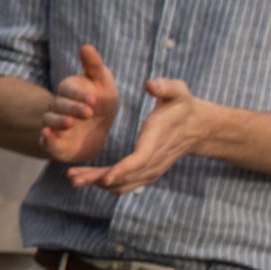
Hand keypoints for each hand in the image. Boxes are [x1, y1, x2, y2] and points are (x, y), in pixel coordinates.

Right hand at [41, 44, 118, 163]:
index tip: (93, 99)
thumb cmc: (101, 103)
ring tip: (70, 123)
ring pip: (50, 120)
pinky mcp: (54, 142)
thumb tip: (86, 46)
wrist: (97, 132)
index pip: (68, 89)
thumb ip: (94, 66)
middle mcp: (58, 106)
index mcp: (68, 91)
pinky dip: (46, 138)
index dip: (79, 94)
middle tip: (88, 112)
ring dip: (58, 121)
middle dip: (73, 108)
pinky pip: (46, 140)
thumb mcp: (103, 84)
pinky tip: (47, 135)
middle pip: (60, 105)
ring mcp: (54, 124)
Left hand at [68, 76, 221, 193]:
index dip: (122, 170)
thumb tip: (150, 84)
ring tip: (74, 178)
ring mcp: (151, 169)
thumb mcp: (178, 91)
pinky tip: (89, 180)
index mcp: (156, 140)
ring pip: (124, 184)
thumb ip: (165, 86)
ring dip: (98, 183)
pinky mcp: (148, 172)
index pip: (140, 160)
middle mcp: (153, 160)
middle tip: (73, 178)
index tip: (104, 178)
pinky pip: (127, 184)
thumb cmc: (182, 106)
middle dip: (98, 179)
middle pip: (125, 176)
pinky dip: (108, 185)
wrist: (197, 127)